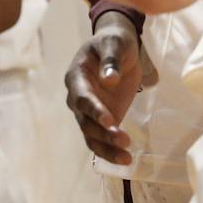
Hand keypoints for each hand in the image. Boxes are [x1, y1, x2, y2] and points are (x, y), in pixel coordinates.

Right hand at [64, 11, 154, 165]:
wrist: (118, 47)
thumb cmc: (114, 42)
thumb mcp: (114, 43)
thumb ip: (111, 60)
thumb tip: (109, 79)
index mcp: (76, 77)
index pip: (81, 97)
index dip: (94, 109)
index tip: (110, 120)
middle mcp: (78, 97)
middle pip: (84, 121)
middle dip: (102, 133)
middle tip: (124, 140)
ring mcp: (89, 110)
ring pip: (90, 135)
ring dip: (106, 148)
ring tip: (126, 158)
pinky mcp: (102, 119)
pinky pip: (101, 139)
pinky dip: (110, 151)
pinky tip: (125, 160)